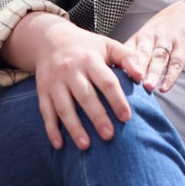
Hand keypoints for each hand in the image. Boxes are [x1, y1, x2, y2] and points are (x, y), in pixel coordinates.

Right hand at [13, 13, 143, 150]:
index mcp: (90, 59)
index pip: (106, 81)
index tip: (126, 117)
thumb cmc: (85, 46)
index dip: (116, 100)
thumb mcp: (107, 45)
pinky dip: (51, 129)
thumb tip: (141, 76)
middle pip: (85, 96)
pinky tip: (59, 145)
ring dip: (74, 127)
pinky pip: (46, 111)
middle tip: (108, 136)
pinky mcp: (43, 91)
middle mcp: (71, 71)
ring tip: (86, 146)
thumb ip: (127, 57)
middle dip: (97, 117)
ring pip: (64, 107)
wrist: (50, 39)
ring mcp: (55, 82)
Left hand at [124, 0, 184, 92]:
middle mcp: (152, 38)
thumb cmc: (166, 28)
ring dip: (152, 73)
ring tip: (147, 86)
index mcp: (140, 37)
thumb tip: (119, 76)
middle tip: (129, 82)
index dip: (118, 64)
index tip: (112, 79)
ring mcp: (168, 42)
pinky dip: (171, 76)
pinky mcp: (183, 47)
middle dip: (134, 69)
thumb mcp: (148, 36)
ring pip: (158, 58)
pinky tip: (165, 87)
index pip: (126, 51)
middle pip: (141, 54)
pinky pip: (176, 63)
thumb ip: (135, 54)